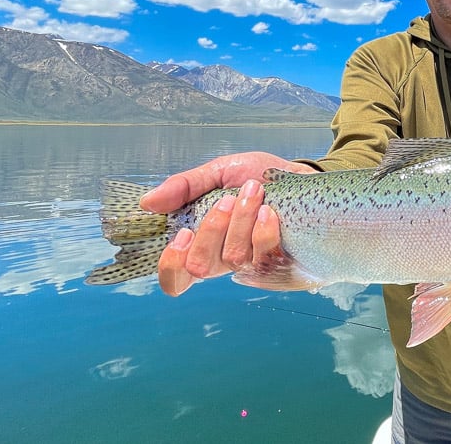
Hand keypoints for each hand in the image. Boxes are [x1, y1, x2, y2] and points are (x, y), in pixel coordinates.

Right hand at [142, 152, 316, 295]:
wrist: (302, 175)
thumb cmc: (259, 177)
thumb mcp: (219, 172)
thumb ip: (184, 186)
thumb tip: (147, 202)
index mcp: (204, 243)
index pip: (176, 279)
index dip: (171, 266)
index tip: (182, 234)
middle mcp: (226, 260)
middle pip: (200, 267)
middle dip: (211, 229)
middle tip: (226, 199)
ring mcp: (254, 266)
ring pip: (233, 258)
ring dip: (241, 219)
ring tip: (254, 191)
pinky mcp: (281, 266)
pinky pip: (264, 258)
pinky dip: (264, 230)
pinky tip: (270, 211)